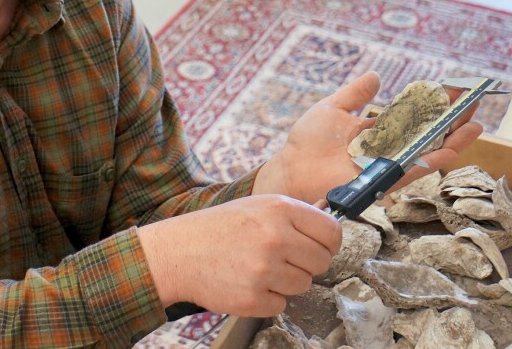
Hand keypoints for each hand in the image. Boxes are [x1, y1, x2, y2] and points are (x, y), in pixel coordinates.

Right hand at [137, 195, 341, 316]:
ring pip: (304, 285)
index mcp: (280, 209)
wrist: (179, 252)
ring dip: (286, 281)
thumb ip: (293, 216)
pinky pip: (281, 304)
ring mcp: (265, 269)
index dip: (328, 242)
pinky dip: (268, 298)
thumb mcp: (257, 206)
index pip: (332, 232)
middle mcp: (276, 237)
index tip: (318, 246)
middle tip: (282, 258)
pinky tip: (248, 282)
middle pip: (322, 262)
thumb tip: (330, 230)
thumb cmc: (220, 227)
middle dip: (306, 263)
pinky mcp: (254, 298)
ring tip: (259, 267)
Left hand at [252, 72, 483, 203]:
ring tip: (477, 123)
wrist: (291, 169)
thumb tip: (376, 76)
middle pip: (427, 131)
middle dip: (452, 118)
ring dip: (454, 138)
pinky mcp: (384, 178)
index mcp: (377, 130)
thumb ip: (356, 94)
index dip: (434, 102)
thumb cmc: (306, 143)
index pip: (413, 113)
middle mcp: (387, 147)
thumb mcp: (332, 108)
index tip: (455, 88)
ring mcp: (388, 162)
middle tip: (476, 102)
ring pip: (429, 150)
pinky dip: (435, 159)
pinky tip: (454, 148)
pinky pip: (415, 168)